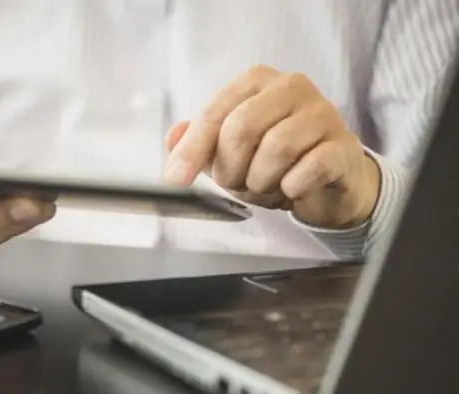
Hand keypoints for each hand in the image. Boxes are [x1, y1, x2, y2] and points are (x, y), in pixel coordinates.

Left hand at [163, 66, 379, 228]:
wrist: (327, 185)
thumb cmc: (274, 163)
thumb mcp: (229, 153)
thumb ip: (198, 144)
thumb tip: (173, 138)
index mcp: (257, 81)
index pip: (215, 114)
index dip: (192, 151)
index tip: (175, 180)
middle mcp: (292, 87)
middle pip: (242, 128)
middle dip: (230, 168)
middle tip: (236, 184)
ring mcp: (323, 113)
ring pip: (276, 148)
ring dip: (260, 181)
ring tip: (266, 187)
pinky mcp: (344, 146)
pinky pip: (309, 169)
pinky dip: (292, 187)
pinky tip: (292, 188)